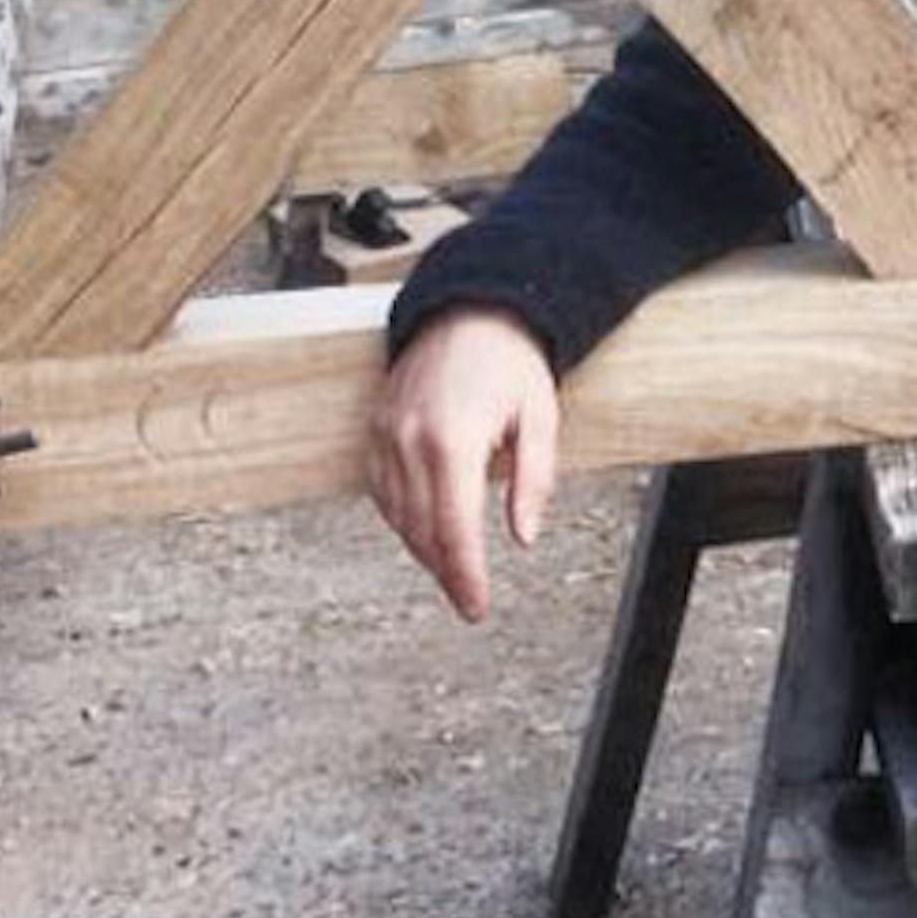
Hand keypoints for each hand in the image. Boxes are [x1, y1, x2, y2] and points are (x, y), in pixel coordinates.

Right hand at [367, 306, 559, 621]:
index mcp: (454, 440)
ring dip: (422, 549)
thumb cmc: (512, 363)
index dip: (464, 576)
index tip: (475, 608)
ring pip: (397, 516)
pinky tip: (424, 532)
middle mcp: (409, 440)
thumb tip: (522, 537)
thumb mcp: (541, 418)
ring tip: (452, 571)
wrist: (469, 309)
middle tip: (469, 600)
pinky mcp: (375, 428)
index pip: (454, 529)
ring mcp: (385, 434)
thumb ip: (532, 481)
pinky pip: (381, 491)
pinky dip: (402, 519)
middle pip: (421, 531)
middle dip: (445, 571)